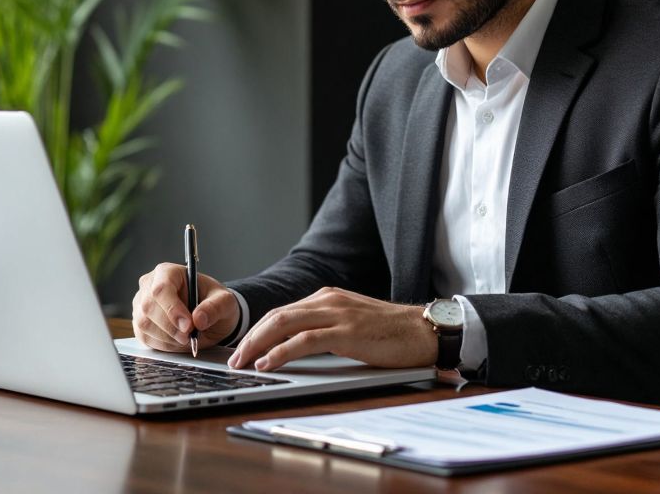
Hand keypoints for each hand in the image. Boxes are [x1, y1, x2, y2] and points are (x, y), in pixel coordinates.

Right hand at [132, 263, 238, 352]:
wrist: (208, 315)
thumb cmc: (214, 302)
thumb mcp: (224, 301)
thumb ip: (215, 307)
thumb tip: (199, 319)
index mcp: (168, 272)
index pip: (161, 289)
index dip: (172, 309)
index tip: (189, 326)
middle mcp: (150, 285)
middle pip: (149, 307)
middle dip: (171, 327)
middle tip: (190, 336)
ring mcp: (141, 304)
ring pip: (144, 324)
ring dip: (168, 338)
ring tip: (187, 338)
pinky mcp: (140, 323)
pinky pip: (144, 337)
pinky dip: (163, 345)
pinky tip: (177, 341)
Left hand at [227, 287, 436, 370]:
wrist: (424, 330)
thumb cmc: (392, 332)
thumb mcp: (352, 323)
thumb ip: (327, 327)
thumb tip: (298, 346)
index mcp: (327, 297)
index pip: (282, 312)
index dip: (258, 330)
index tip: (243, 347)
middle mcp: (328, 300)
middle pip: (276, 316)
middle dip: (250, 338)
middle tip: (234, 358)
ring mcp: (337, 314)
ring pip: (284, 325)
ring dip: (258, 345)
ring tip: (243, 362)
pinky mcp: (346, 332)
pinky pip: (304, 341)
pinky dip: (280, 352)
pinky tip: (268, 363)